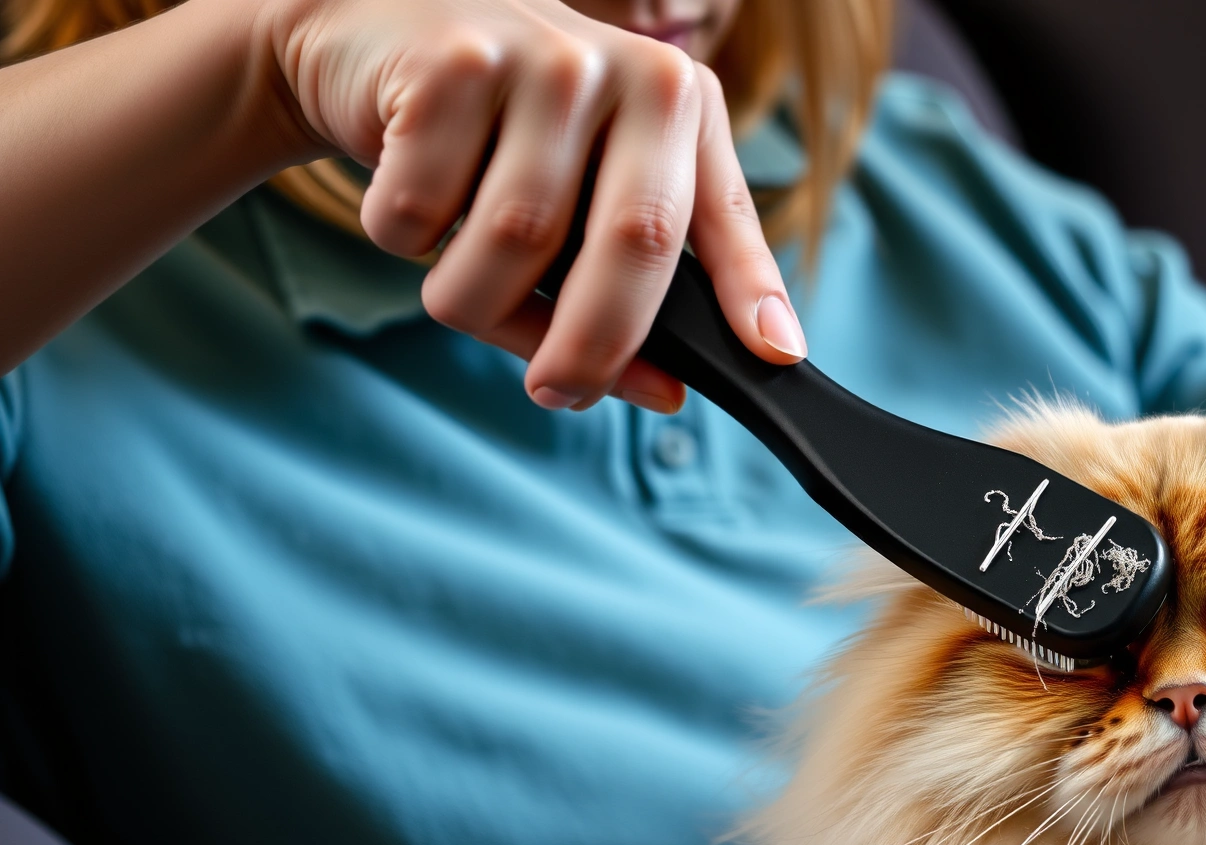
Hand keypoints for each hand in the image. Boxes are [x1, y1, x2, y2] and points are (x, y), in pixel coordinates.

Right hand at [262, 0, 803, 411]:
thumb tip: (670, 390)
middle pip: (630, 241)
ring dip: (472, 296)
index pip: (721, 216)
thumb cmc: (505, 129)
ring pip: (512, 244)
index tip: (773, 355)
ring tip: (461, 274)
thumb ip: (640, 277)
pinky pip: (423, 214)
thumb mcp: (595, 178)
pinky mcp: (449, 66)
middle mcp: (623, 69)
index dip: (751, 290)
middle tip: (559, 391)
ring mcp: (539, 60)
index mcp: (678, 101)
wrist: (376, 28)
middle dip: (594, 345)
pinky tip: (413, 193)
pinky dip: (407, 235)